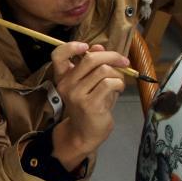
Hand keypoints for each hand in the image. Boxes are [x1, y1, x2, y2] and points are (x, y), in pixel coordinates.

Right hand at [49, 43, 127, 168]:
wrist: (85, 134)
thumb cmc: (90, 106)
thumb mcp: (90, 83)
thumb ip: (93, 66)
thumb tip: (99, 47)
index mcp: (63, 78)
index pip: (58, 55)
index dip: (71, 46)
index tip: (87, 47)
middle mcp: (66, 85)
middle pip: (90, 59)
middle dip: (111, 56)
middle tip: (123, 61)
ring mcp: (77, 95)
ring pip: (103, 70)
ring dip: (117, 74)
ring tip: (118, 83)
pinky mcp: (90, 104)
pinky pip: (109, 83)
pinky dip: (119, 84)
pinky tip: (119, 90)